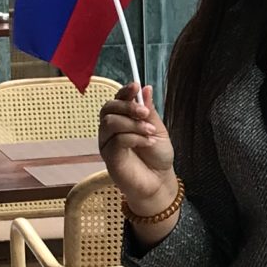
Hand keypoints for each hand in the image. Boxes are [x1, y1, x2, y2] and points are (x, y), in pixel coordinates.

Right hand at [98, 83, 176, 214]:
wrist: (159, 181)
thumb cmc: (157, 156)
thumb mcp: (157, 129)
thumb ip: (149, 111)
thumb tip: (146, 88)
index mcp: (122, 119)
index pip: (116, 100)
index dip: (124, 91)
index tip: (136, 86)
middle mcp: (110, 130)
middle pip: (108, 108)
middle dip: (127, 106)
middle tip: (145, 113)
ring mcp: (108, 143)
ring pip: (110, 122)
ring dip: (133, 124)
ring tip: (150, 132)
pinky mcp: (109, 157)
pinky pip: (117, 140)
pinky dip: (135, 137)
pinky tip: (147, 142)